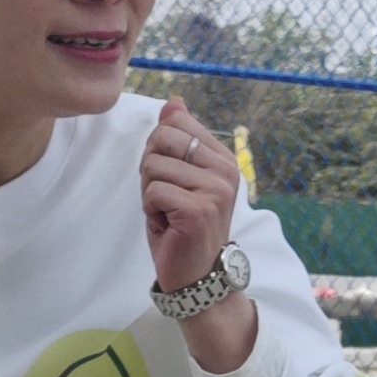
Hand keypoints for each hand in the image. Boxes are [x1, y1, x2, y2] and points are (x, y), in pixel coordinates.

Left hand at [141, 101, 239, 290]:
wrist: (197, 275)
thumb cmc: (184, 226)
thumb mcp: (180, 176)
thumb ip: (179, 138)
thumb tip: (173, 101)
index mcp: (223, 157)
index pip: (176, 121)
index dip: (158, 148)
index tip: (171, 177)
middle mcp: (226, 169)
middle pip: (162, 138)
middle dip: (151, 168)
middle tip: (166, 197)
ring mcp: (215, 190)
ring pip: (153, 166)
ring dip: (150, 192)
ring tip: (168, 212)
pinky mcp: (199, 210)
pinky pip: (153, 191)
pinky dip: (151, 210)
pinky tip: (168, 225)